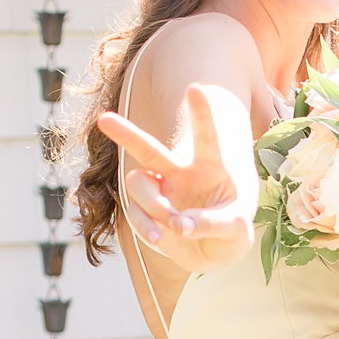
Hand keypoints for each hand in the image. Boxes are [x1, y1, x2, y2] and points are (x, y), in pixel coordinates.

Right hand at [98, 84, 249, 256]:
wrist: (214, 250)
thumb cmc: (232, 230)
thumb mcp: (235, 228)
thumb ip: (212, 224)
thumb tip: (179, 225)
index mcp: (210, 165)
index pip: (206, 137)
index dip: (201, 114)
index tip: (195, 88)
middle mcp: (180, 171)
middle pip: (150, 150)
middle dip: (126, 134)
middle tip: (103, 120)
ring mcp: (159, 189)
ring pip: (138, 184)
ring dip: (154, 205)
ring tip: (176, 225)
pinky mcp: (145, 210)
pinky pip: (135, 213)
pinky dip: (145, 227)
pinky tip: (159, 238)